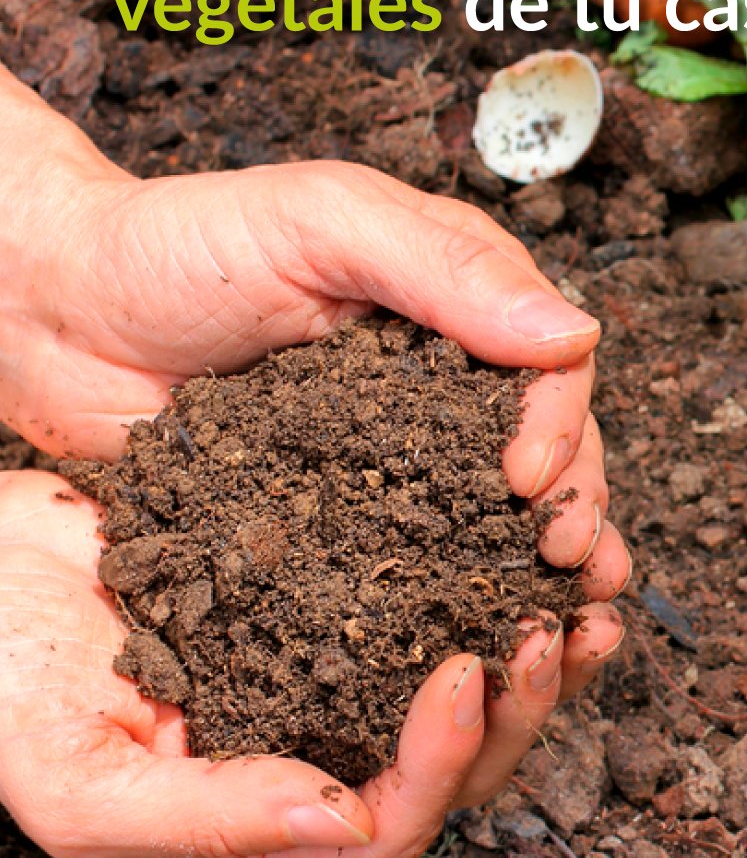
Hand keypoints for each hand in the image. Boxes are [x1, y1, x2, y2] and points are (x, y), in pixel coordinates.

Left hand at [0, 75, 627, 606]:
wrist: (59, 314)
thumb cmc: (183, 244)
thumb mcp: (322, 223)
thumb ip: (447, 269)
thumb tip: (576, 334)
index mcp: (456, 299)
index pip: (549, 365)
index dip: (560, 426)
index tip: (530, 481)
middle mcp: (439, 380)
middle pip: (543, 445)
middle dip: (572, 503)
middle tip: (567, 561)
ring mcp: (393, 451)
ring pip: (493, 509)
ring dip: (538, 563)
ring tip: (569, 617)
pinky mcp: (342, 511)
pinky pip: (412, 555)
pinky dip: (455, 595)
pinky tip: (481, 635)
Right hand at [0, 472, 623, 857]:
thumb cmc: (6, 686)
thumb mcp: (80, 780)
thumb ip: (207, 818)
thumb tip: (342, 823)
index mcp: (262, 827)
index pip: (387, 823)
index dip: (441, 760)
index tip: (460, 671)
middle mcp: (311, 755)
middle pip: (449, 764)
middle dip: (516, 705)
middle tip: (556, 627)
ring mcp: (327, 675)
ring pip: (458, 686)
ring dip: (526, 647)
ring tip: (577, 590)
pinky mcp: (332, 598)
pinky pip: (427, 598)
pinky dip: (480, 575)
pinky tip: (517, 538)